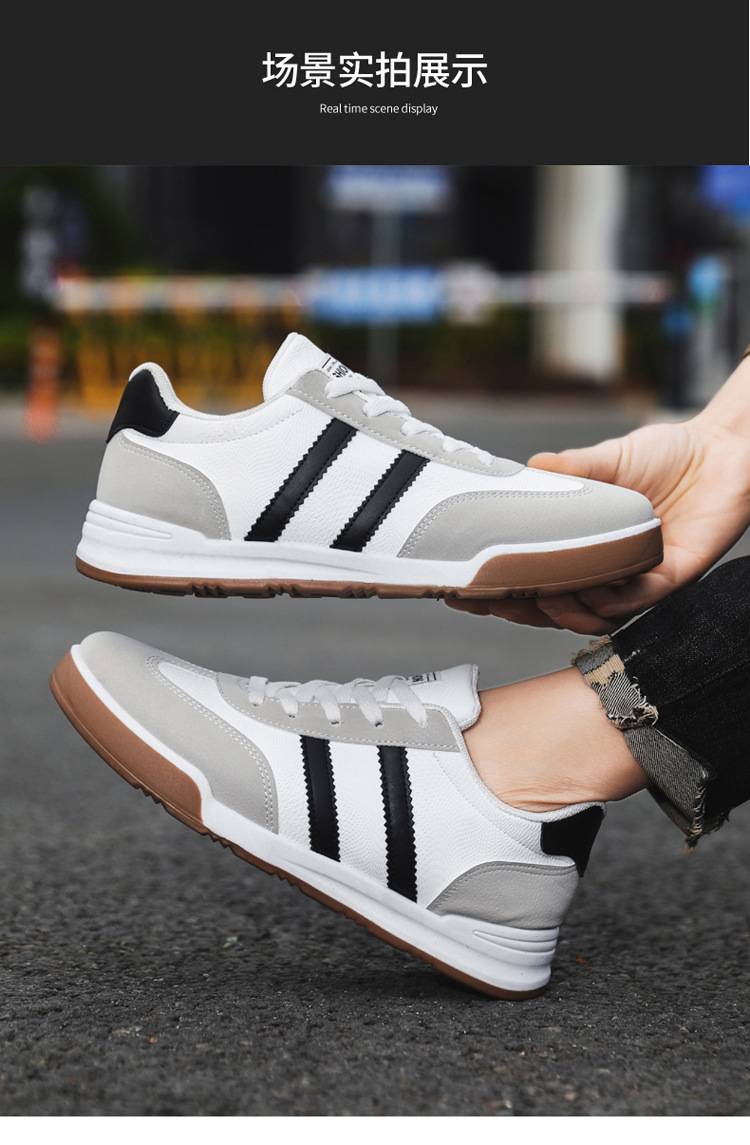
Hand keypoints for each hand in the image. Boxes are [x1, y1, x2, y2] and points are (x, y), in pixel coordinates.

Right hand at [447, 414, 749, 634]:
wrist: (726, 450)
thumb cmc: (668, 454)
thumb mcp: (608, 459)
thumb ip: (569, 469)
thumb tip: (525, 469)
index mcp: (586, 549)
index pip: (535, 581)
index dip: (498, 591)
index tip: (461, 591)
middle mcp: (609, 571)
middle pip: (556, 610)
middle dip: (520, 611)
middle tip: (490, 600)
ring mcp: (639, 578)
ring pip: (593, 616)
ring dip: (563, 612)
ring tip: (541, 596)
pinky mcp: (673, 576)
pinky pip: (636, 601)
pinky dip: (609, 599)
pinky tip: (589, 589)